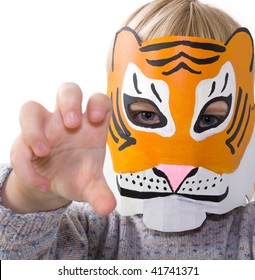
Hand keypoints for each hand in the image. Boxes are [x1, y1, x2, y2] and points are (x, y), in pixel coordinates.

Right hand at [3, 83, 115, 214]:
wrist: (53, 185)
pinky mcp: (24, 143)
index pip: (98, 100)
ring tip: (44, 150)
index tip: (97, 118)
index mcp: (90, 127)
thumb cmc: (76, 176)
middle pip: (67, 91)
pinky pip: (18, 146)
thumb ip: (100, 194)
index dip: (98, 102)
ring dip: (35, 127)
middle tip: (71, 124)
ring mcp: (44, 129)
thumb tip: (108, 208)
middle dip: (69, 102)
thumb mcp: (89, 186)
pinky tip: (42, 183)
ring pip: (31, 108)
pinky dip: (26, 166)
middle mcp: (66, 122)